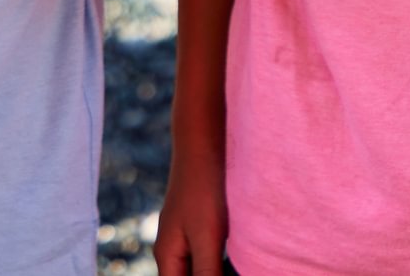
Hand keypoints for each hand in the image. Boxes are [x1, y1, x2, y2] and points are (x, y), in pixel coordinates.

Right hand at [154, 145, 228, 275]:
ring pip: (200, 271)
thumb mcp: (207, 238)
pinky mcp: (199, 229)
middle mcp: (172, 252)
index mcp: (167, 258)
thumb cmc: (204, 190)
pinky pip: (208, 259)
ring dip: (216, 272)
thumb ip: (206, 274)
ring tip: (242, 266)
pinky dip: (222, 267)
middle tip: (239, 269)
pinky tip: (240, 264)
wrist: (203, 146)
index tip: (222, 273)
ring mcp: (184, 240)